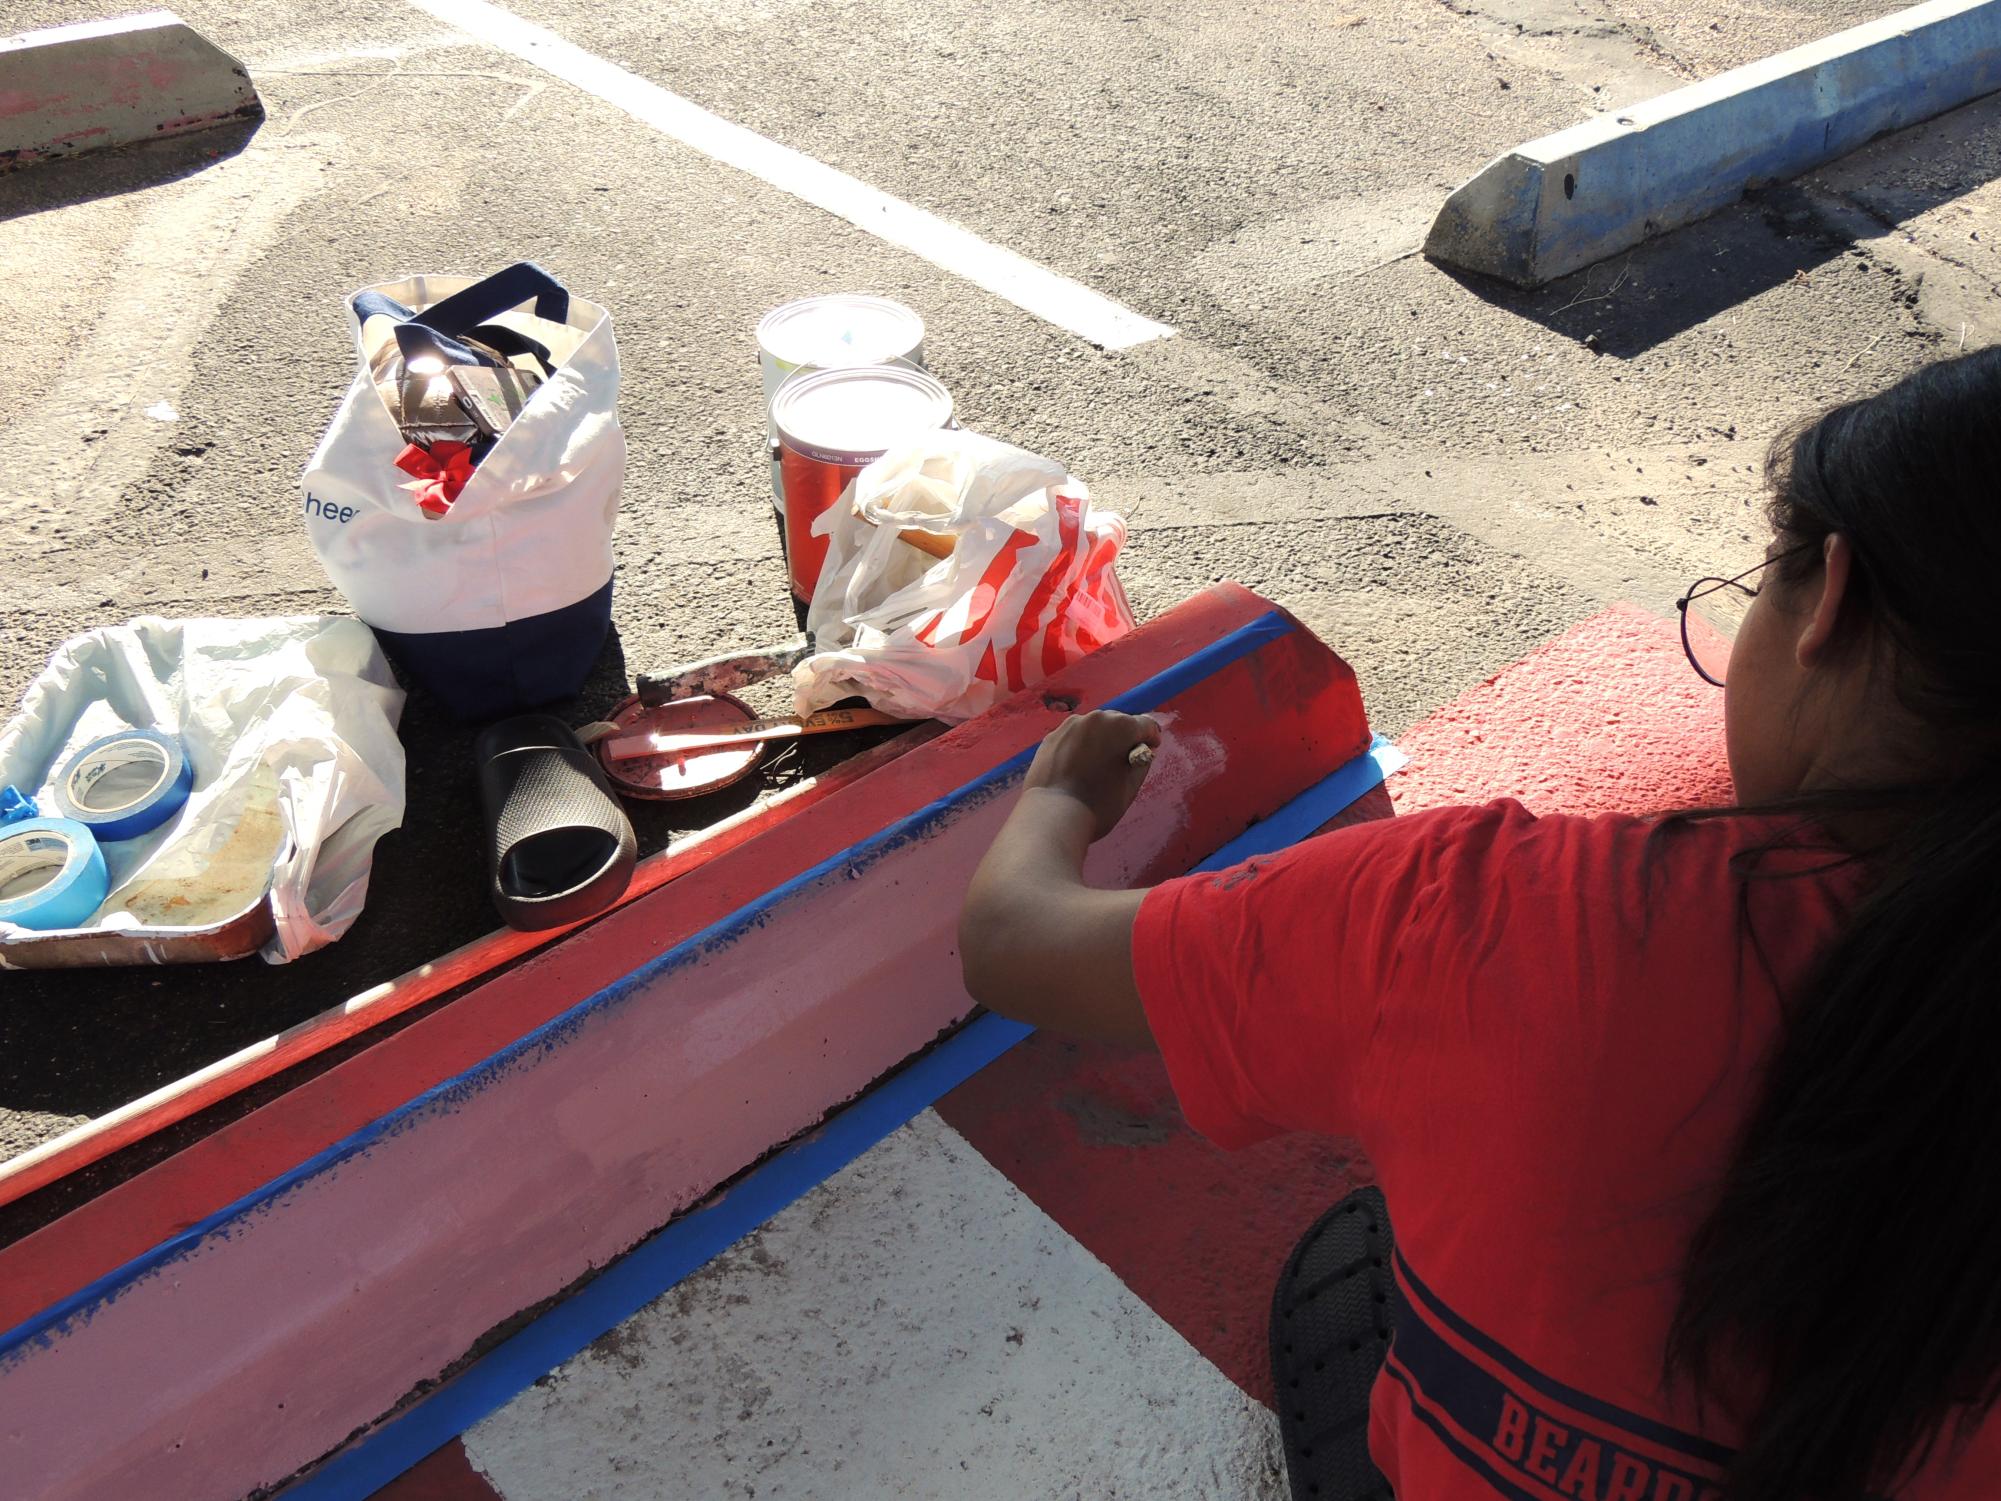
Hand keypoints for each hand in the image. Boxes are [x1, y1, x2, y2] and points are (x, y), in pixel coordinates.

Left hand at [1023, 711, 1162, 842]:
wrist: (1053, 814)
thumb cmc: (1099, 802)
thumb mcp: (1131, 785)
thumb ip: (1141, 762)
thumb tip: (1140, 750)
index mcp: (1120, 726)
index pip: (1145, 724)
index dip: (1151, 737)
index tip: (1150, 749)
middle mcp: (1094, 718)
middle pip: (1117, 722)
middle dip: (1123, 737)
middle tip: (1123, 758)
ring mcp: (1069, 726)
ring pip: (1092, 728)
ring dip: (1100, 740)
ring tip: (1098, 763)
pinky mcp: (1050, 738)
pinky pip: (1073, 738)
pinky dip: (1079, 747)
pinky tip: (1077, 766)